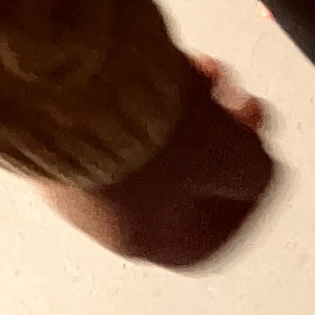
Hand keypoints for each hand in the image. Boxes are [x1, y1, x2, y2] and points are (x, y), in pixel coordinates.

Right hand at [36, 57, 274, 268]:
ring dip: (184, 113)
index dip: (251, 188)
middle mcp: (116, 228)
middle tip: (235, 96)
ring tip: (197, 72)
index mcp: (161, 245)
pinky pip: (109, 129)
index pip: (222, 233)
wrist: (60, 91)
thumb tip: (258, 168)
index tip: (262, 147)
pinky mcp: (53, 145)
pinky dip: (140, 101)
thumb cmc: (149, 136)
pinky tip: (150, 68)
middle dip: (220, 137)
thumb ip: (260, 171)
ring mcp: (78, 188)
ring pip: (153, 152)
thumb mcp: (235, 159)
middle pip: (187, 186)